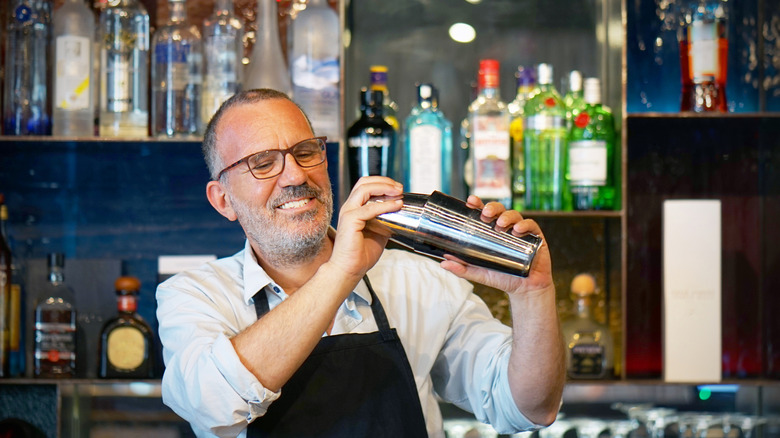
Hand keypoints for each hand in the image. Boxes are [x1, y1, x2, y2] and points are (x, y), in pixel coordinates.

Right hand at [327, 176, 403, 280]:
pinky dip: (385, 205)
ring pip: (364, 189)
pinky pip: (369, 208)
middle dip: (384, 181)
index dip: (382, 183)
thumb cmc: (360, 254)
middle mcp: (349, 207)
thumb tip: (399, 212)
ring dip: (384, 188)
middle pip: (364, 182)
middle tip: (399, 187)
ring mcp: (348, 213)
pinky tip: (396, 206)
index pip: (366, 185)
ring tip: (398, 192)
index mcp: (354, 208)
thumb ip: (386, 220)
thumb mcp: (380, 232)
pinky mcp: (350, 221)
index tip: (398, 189)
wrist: (349, 269)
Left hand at [439, 196, 553, 295]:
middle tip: (486, 214)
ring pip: (515, 215)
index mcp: (492, 232)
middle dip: (492, 208)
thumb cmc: (502, 278)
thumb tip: (443, 263)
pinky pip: (531, 226)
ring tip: (501, 225)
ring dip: (507, 216)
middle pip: (499, 210)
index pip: (484, 213)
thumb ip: (462, 268)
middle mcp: (506, 228)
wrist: (524, 290)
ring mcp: (522, 232)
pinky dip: (525, 225)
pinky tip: (518, 231)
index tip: (471, 201)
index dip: (478, 204)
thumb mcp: (479, 273)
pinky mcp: (536, 238)